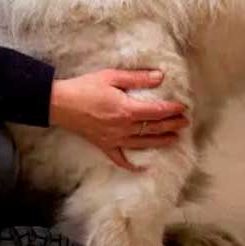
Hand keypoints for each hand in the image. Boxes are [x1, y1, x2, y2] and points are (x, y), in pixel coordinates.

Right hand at [49, 68, 188, 170]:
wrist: (59, 103)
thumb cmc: (85, 87)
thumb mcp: (112, 76)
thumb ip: (137, 78)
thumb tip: (160, 76)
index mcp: (127, 110)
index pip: (157, 111)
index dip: (172, 110)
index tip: (183, 108)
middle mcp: (123, 127)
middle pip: (153, 128)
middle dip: (171, 125)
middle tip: (185, 123)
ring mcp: (113, 139)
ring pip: (142, 143)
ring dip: (160, 142)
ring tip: (174, 139)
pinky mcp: (103, 145)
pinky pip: (119, 158)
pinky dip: (131, 164)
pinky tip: (142, 168)